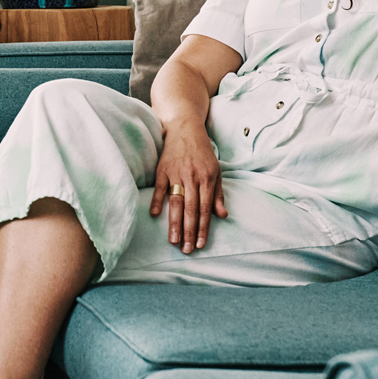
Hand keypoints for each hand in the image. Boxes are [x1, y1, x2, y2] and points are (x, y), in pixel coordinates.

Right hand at [150, 120, 227, 252]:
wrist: (185, 128)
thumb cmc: (202, 152)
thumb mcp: (216, 171)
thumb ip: (218, 194)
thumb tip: (223, 215)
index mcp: (207, 179)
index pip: (205, 209)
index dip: (203, 228)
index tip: (201, 244)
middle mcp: (192, 177)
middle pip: (190, 209)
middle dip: (189, 231)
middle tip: (187, 250)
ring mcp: (176, 173)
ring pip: (176, 202)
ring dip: (174, 223)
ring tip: (173, 240)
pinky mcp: (162, 169)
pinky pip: (160, 187)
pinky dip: (157, 201)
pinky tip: (155, 215)